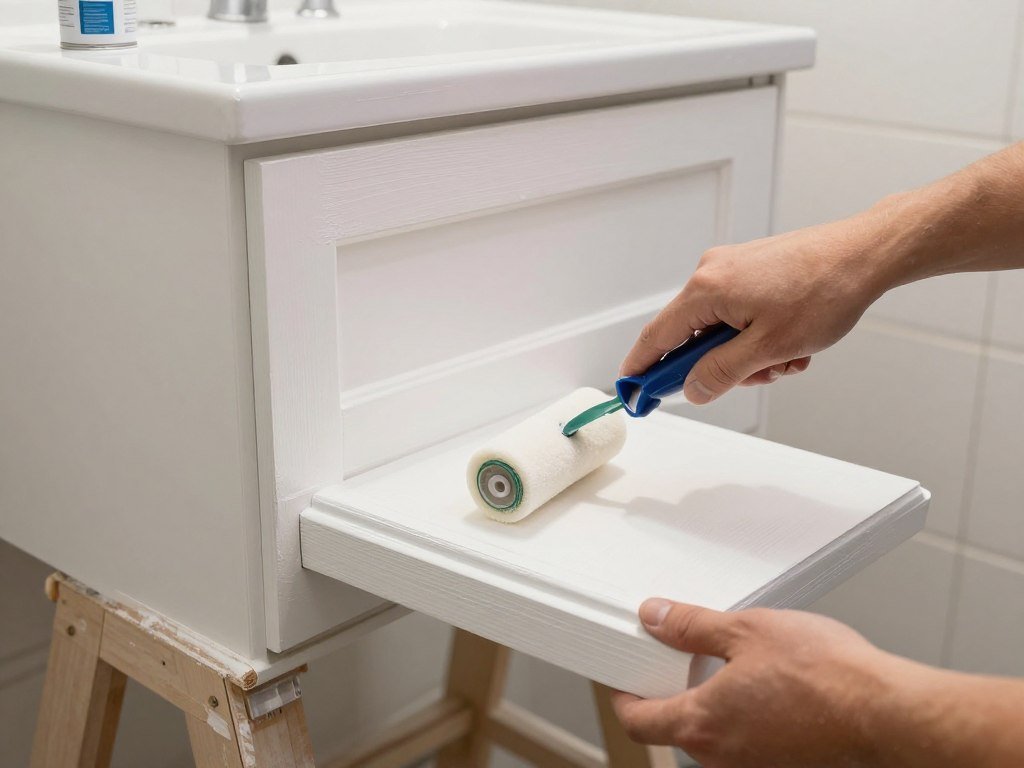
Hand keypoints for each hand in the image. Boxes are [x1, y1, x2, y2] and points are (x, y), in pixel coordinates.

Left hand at [613, 599, 899, 767]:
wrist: (888, 713)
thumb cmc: (828, 676)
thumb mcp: (747, 630)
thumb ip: (692, 626)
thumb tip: (656, 618)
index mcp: (703, 724)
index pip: (638, 721)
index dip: (624, 696)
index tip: (623, 678)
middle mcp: (723, 758)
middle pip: (676, 729)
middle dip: (672, 693)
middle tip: (680, 657)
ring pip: (715, 737)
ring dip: (712, 705)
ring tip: (735, 664)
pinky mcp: (785, 766)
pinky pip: (748, 743)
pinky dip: (745, 717)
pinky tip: (769, 688)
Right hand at [619, 215, 895, 404]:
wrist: (866, 255)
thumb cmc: (825, 290)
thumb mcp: (769, 348)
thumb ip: (722, 373)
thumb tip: (692, 389)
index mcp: (706, 289)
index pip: (657, 337)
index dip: (642, 369)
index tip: (634, 391)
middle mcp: (712, 273)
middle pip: (692, 336)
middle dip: (720, 366)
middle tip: (753, 377)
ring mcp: (733, 269)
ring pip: (721, 330)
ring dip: (748, 354)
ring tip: (786, 357)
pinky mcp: (752, 270)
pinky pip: (740, 314)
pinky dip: (760, 336)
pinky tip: (791, 342)